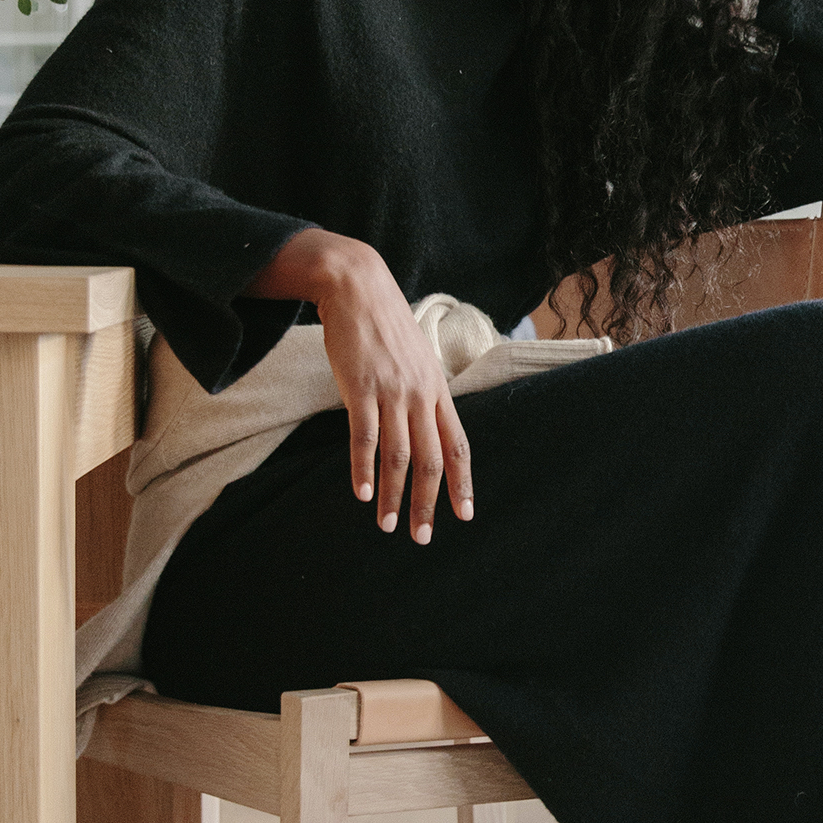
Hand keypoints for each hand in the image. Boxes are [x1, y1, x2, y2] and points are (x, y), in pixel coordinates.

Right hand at [248, 230, 472, 541]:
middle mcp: (421, 394)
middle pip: (432, 460)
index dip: (462, 482)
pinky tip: (363, 494)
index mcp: (437, 389)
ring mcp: (392, 391)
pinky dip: (364, 468)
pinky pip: (365, 436)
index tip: (464, 515)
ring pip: (399, 456)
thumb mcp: (417, 358)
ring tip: (388, 525)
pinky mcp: (361, 386)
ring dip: (395, 496)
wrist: (357, 285)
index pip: (458, 445)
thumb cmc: (384, 324)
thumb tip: (427, 424)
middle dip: (429, 504)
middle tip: (422, 537)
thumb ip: (423, 391)